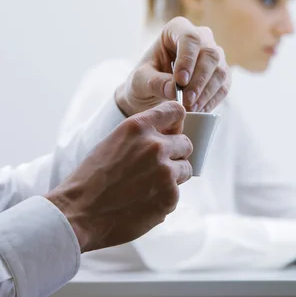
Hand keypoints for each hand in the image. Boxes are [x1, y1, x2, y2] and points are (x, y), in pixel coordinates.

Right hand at [45, 101, 192, 252]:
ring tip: (147, 187)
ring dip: (173, 177)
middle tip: (155, 168)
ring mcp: (166, 172)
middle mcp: (155, 146)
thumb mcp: (112, 142)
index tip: (172, 132)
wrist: (78, 215)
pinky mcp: (170, 196)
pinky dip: (164, 199)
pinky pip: (176, 193)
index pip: (175, 111)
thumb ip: (141, 136)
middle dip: (175, 154)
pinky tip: (142, 203)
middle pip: (186, 143)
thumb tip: (168, 134)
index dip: (176, 122)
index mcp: (138, 127)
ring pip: (185, 169)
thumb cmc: (91, 180)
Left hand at [116, 17, 230, 116]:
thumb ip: (154, 82)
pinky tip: (198, 110)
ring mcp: (214, 56)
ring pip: (220, 71)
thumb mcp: (139, 81)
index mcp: (177, 29)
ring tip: (190, 108)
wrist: (152, 93)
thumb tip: (173, 89)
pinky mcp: (222, 74)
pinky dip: (212, 100)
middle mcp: (201, 37)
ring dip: (206, 93)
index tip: (180, 81)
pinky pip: (224, 86)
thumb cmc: (145, 80)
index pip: (189, 38)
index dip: (187, 59)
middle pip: (210, 54)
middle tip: (186, 101)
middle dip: (199, 81)